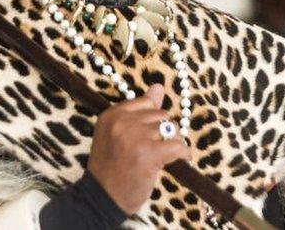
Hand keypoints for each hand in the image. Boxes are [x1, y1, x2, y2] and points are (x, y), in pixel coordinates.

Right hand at [87, 84, 189, 214]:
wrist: (101, 198)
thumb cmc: (111, 167)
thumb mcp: (117, 134)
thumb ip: (139, 110)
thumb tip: (158, 86)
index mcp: (111, 115)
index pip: (146, 103)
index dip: (151, 122)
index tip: (146, 136)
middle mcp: (122, 122)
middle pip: (161, 115)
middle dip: (162, 132)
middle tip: (153, 150)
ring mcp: (136, 137)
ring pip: (171, 129)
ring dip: (171, 143)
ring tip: (161, 157)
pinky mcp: (150, 154)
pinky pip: (178, 146)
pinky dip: (182, 154)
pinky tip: (178, 161)